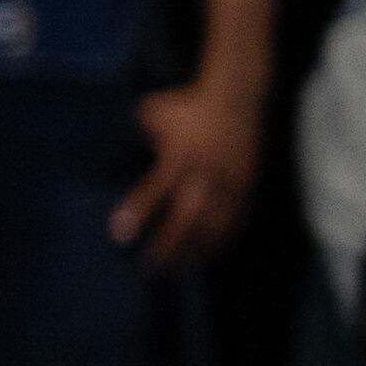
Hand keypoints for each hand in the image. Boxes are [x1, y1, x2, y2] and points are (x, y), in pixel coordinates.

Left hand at [114, 76, 260, 262]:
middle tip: (148, 267)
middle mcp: (205, 173)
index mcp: (179, 156)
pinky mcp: (246, 185)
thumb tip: (134, 150)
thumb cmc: (189, 104)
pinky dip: (221, 239)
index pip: (154, 190)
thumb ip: (141, 133)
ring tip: (176, 270)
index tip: (120, 235)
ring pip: (212, 225)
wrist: (237, 95)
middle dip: (167, 245)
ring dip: (194, 250)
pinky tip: (208, 255)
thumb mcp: (154, 111)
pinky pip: (235, 219)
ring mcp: (229, 182)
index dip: (137, 213)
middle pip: (185, 218)